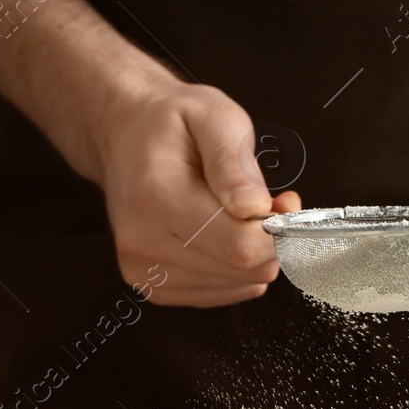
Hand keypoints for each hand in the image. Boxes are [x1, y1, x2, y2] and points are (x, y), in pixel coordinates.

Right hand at [89, 75, 299, 306]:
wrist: (122, 136)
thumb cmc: (171, 122)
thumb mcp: (212, 116)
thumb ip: (234, 161)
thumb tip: (254, 208)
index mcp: (157, 198)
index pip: (241, 247)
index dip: (280, 230)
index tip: (285, 202)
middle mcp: (143, 243)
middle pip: (245, 270)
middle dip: (273, 239)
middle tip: (270, 201)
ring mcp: (145, 271)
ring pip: (239, 284)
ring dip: (255, 252)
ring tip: (240, 212)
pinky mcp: (156, 286)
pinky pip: (224, 292)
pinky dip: (237, 267)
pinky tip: (225, 234)